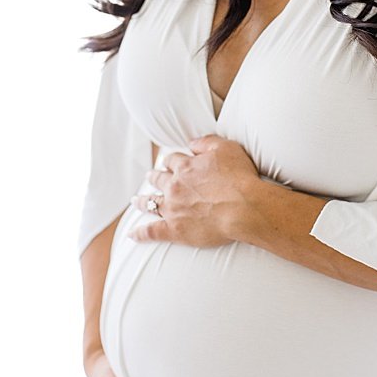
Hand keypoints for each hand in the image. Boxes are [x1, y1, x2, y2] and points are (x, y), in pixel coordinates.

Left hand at [130, 135, 258, 246]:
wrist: (244, 208)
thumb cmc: (239, 178)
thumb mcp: (226, 148)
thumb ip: (206, 142)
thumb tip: (192, 143)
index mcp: (185, 167)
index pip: (172, 161)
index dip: (171, 162)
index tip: (170, 163)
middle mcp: (174, 186)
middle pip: (158, 179)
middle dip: (153, 177)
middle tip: (150, 177)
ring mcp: (172, 208)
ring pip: (150, 202)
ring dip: (142, 201)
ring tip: (135, 200)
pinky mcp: (174, 229)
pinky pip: (151, 231)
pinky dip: (140, 233)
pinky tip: (132, 234)